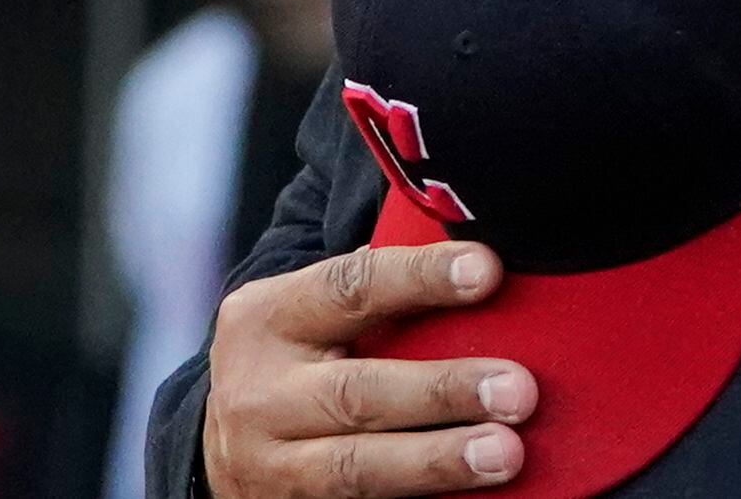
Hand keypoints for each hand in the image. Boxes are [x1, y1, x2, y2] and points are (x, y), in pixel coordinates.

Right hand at [200, 240, 537, 498]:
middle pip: (357, 392)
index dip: (420, 277)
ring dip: (436, 460)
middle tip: (518, 391)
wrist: (222, 442)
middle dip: (442, 391)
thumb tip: (482, 265)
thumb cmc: (299, 355)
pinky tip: (467, 494)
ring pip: (356, 468)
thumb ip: (377, 288)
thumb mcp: (311, 312)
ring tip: (504, 454)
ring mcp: (267, 466)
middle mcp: (258, 393)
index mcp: (267, 318)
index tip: (488, 271)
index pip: (350, 287)